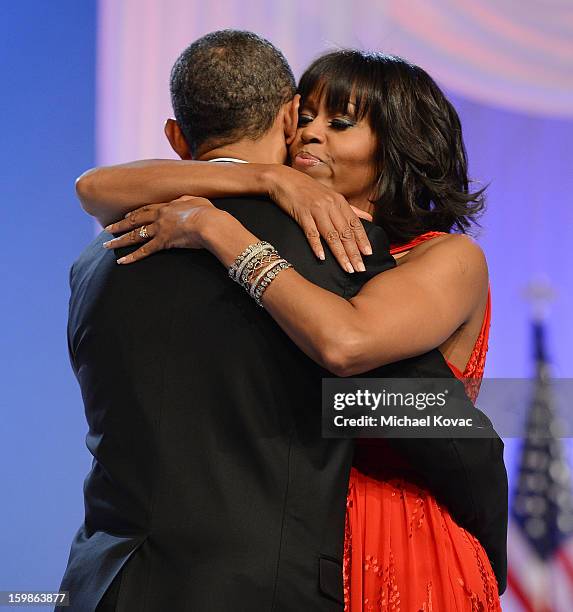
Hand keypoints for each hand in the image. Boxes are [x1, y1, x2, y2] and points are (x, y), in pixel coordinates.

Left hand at [102, 196, 216, 263]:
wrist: (209, 223)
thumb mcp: (198, 201)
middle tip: (107, 229)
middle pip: (135, 220)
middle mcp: (159, 217)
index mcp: (168, 206)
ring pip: (135, 235)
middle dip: (120, 225)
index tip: (126, 216)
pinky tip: (122, 262)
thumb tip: (185, 200)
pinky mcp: (163, 242)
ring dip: (119, 240)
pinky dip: (132, 257)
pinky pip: (144, 251)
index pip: (146, 209)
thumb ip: (188, 201)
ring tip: (107, 245)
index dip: (135, 213)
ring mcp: (159, 230)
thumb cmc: (208, 213)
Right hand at [267, 166, 372, 272]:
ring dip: (340, 254)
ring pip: (331, 235)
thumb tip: (368, 218)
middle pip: (345, 232)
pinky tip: (322, 257)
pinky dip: (317, 245)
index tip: (368, 254)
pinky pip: (311, 232)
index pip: (355, 224)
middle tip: (360, 269)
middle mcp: (330, 205)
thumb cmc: (307, 189)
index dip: (362, 240)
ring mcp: (316, 209)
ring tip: (347, 268)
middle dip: (354, 252)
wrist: (283, 179)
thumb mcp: (331, 195)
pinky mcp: (301, 214)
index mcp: (339, 201)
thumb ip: (350, 209)